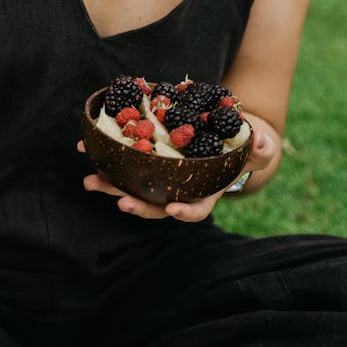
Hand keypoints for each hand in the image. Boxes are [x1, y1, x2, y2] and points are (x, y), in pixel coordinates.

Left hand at [77, 125, 277, 221]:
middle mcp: (178, 191)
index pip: (195, 209)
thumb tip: (260, 143)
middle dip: (136, 204)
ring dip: (110, 185)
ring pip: (133, 186)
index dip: (184, 212)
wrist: (223, 134)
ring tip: (90, 180)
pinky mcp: (145, 161)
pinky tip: (86, 147)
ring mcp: (159, 178)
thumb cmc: (241, 148)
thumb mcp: (254, 148)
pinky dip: (105, 157)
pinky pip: (123, 163)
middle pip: (155, 204)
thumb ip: (258, 149)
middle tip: (119, 201)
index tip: (172, 210)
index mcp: (204, 192)